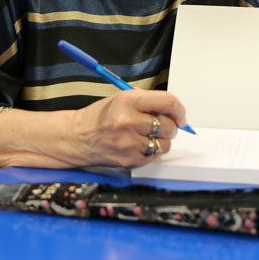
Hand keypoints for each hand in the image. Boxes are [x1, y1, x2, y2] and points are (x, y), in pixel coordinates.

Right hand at [69, 89, 186, 166]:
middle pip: (169, 126)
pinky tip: (138, 145)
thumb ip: (149, 102)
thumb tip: (174, 112)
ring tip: (147, 136)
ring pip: (165, 144)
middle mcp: (128, 121)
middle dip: (170, 126)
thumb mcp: (123, 98)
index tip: (180, 115)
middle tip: (160, 125)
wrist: (78, 137)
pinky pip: (155, 157)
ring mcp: (129, 143)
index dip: (179, 110)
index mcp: (128, 101)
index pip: (168, 102)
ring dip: (161, 140)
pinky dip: (151, 152)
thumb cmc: (101, 116)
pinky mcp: (129, 160)